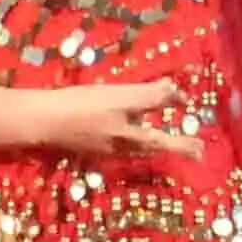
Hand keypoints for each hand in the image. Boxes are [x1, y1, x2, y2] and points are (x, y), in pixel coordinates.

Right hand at [33, 78, 197, 160]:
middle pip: (149, 149)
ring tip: (158, 137)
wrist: (40, 121)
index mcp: (132, 140)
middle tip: (188, 148)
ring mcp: (101, 148)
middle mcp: (119, 149)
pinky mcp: (85, 142)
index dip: (183, 144)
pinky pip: (115, 142)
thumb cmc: (83, 108)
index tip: (201, 149)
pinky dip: (128, 137)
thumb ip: (151, 96)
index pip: (165, 143)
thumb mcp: (121, 99)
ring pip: (133, 147)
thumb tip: (175, 92)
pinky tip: (121, 129)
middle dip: (168, 147)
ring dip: (149, 142)